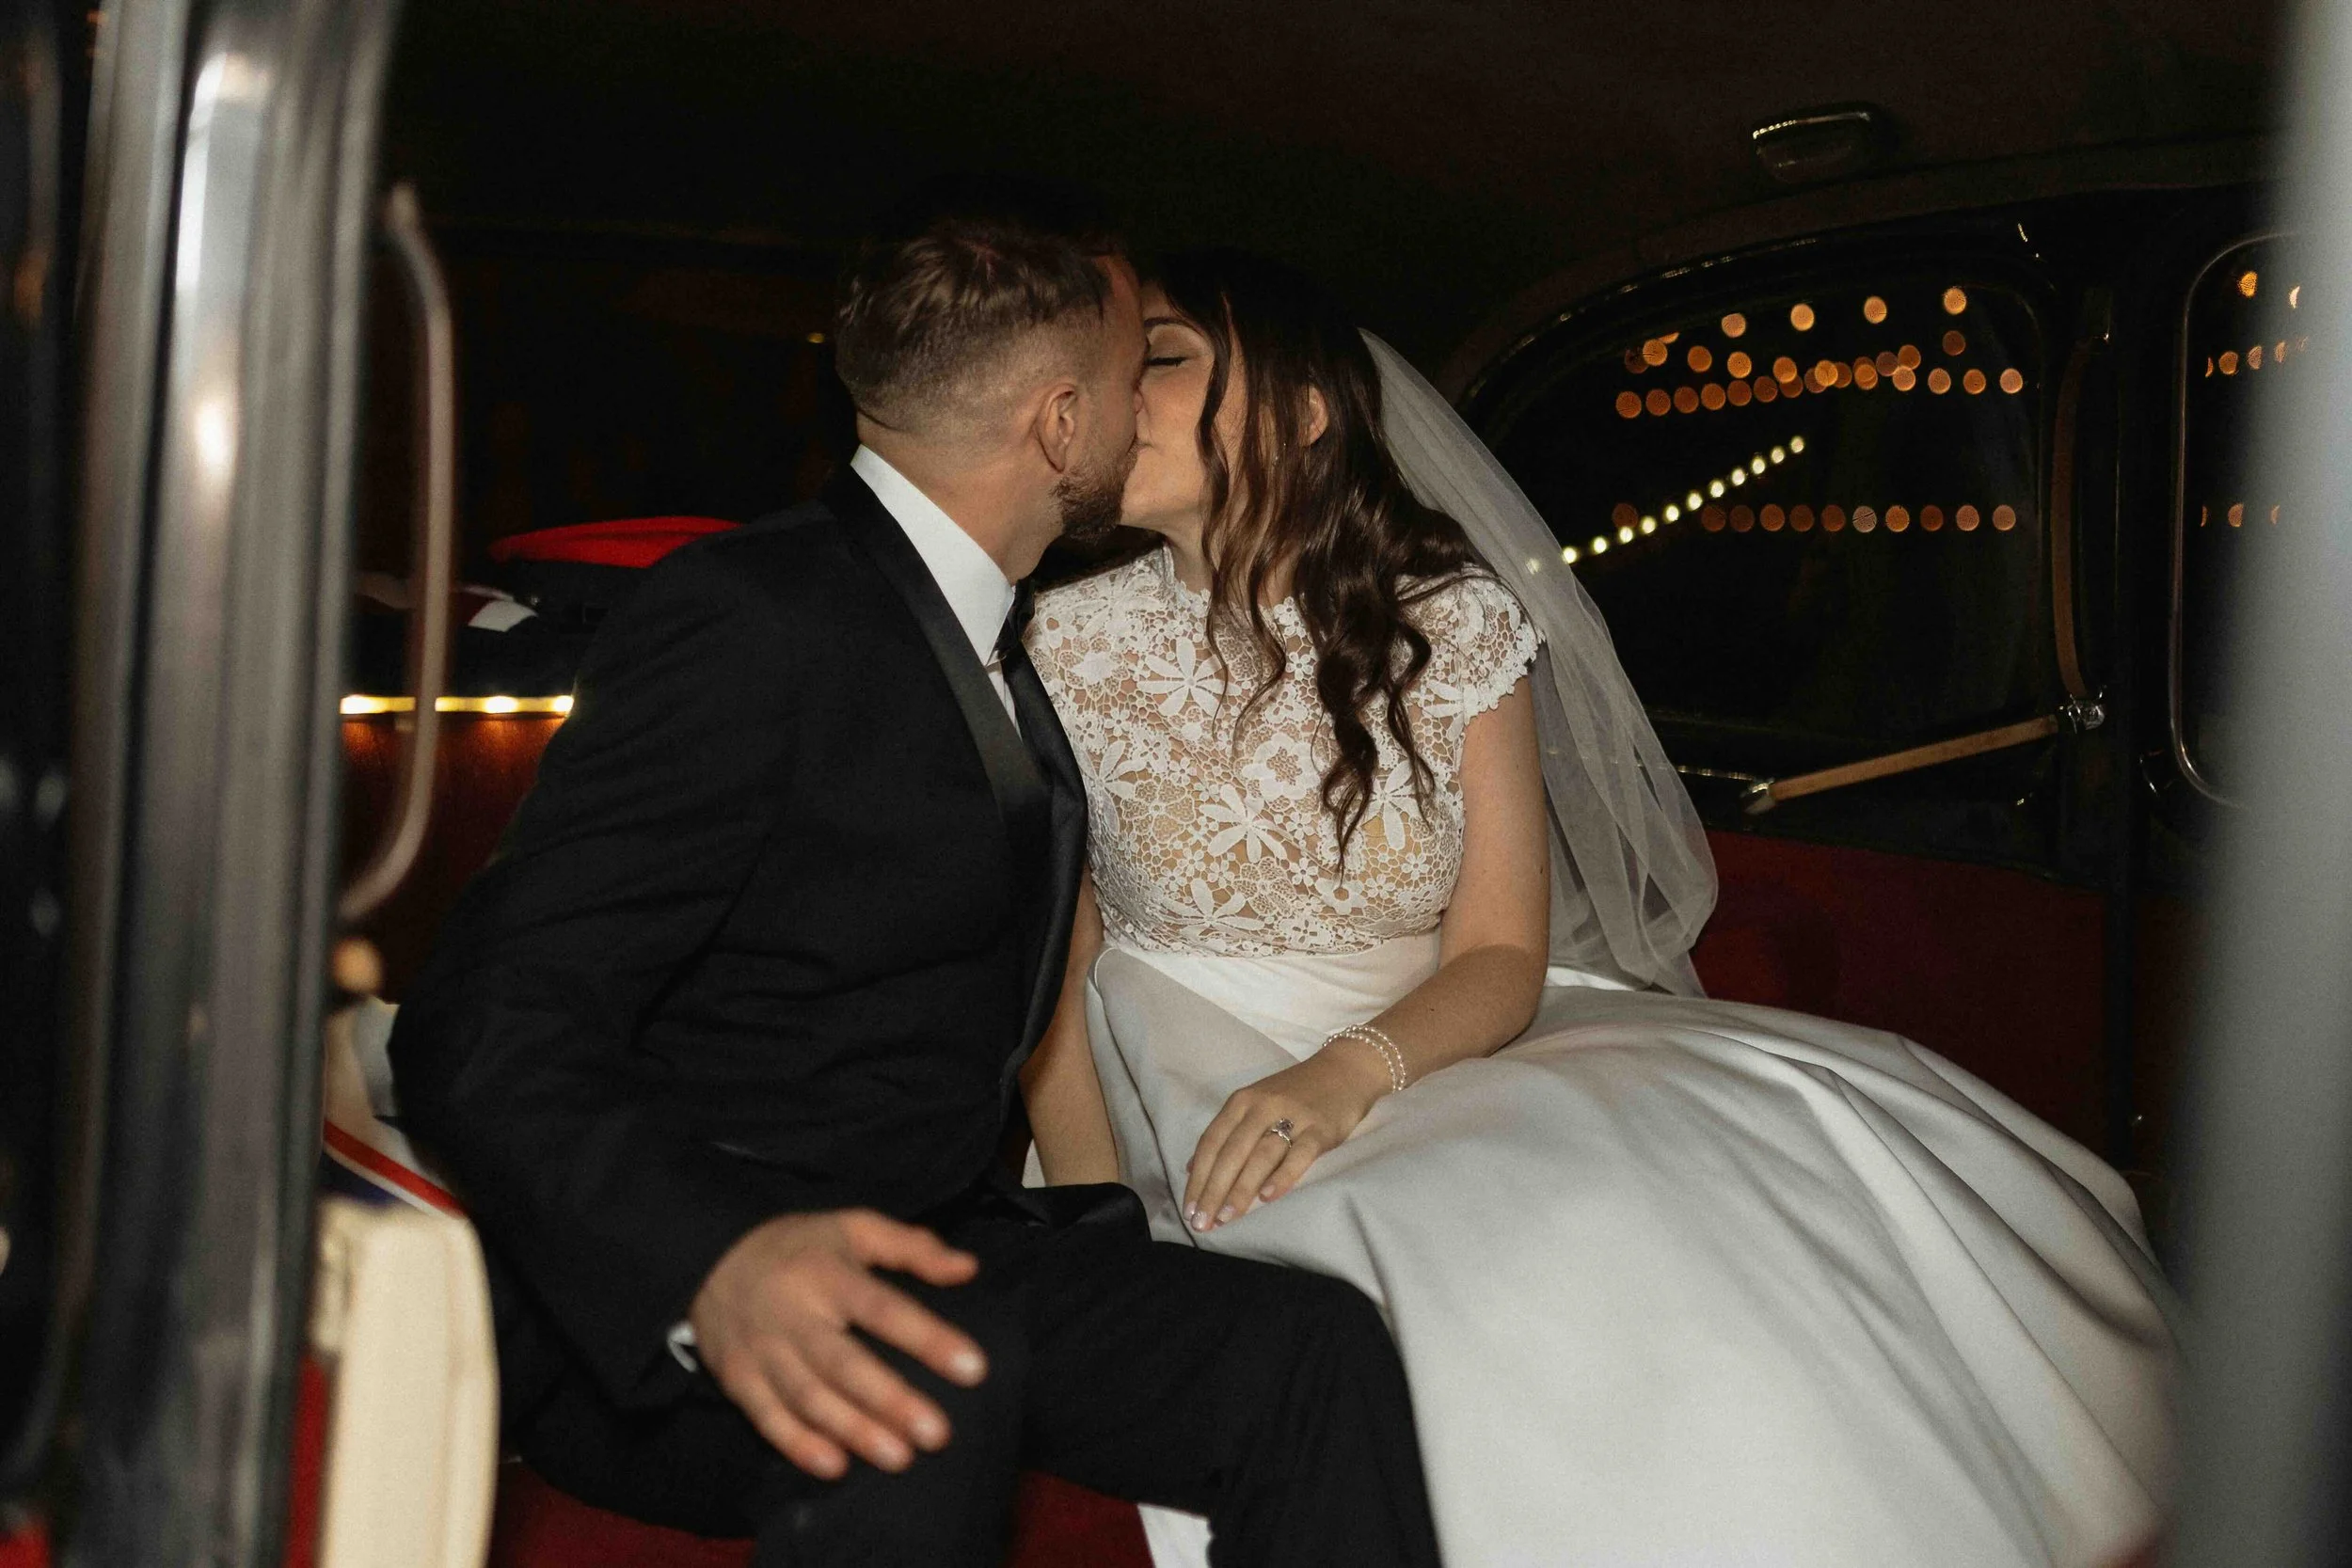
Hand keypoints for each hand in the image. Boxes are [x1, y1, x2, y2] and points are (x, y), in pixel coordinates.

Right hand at [688, 1209, 985, 1478]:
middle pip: (843, 1363)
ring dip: (853, 1431)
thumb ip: (912, 1247)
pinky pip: (767, 1418)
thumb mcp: (854, 1228)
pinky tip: (835, 1466)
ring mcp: (762, 1350)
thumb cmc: (799, 1247)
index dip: (927, 1339)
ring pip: (808, 1397)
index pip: (883, 1309)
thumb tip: (968, 1268)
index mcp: (827, 1273)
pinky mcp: (738, 1379)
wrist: (707, 1256)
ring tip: (899, 1457)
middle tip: (938, 1434)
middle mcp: (793, 1314)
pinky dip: (798, 1444)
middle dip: (890, 1400)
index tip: (973, 1368)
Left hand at [1184, 1039, 1390, 1231]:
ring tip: (1227, 1217)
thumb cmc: (1294, 1094)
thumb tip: (1191, 1168)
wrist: (1345, 1070)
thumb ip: (1226, 1133)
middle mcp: (1262, 1107)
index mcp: (1241, 1102)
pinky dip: (1283, 1176)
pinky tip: (1268, 1197)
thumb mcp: (1254, 1104)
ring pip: (1261, 1156)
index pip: (1212, 1143)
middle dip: (1214, 1190)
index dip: (1198, 1177)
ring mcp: (1293, 1116)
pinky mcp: (1321, 1129)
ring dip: (1241, 1189)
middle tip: (1203, 1223)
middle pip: (1231, 1152)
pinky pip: (1299, 1154)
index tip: (1188, 1210)